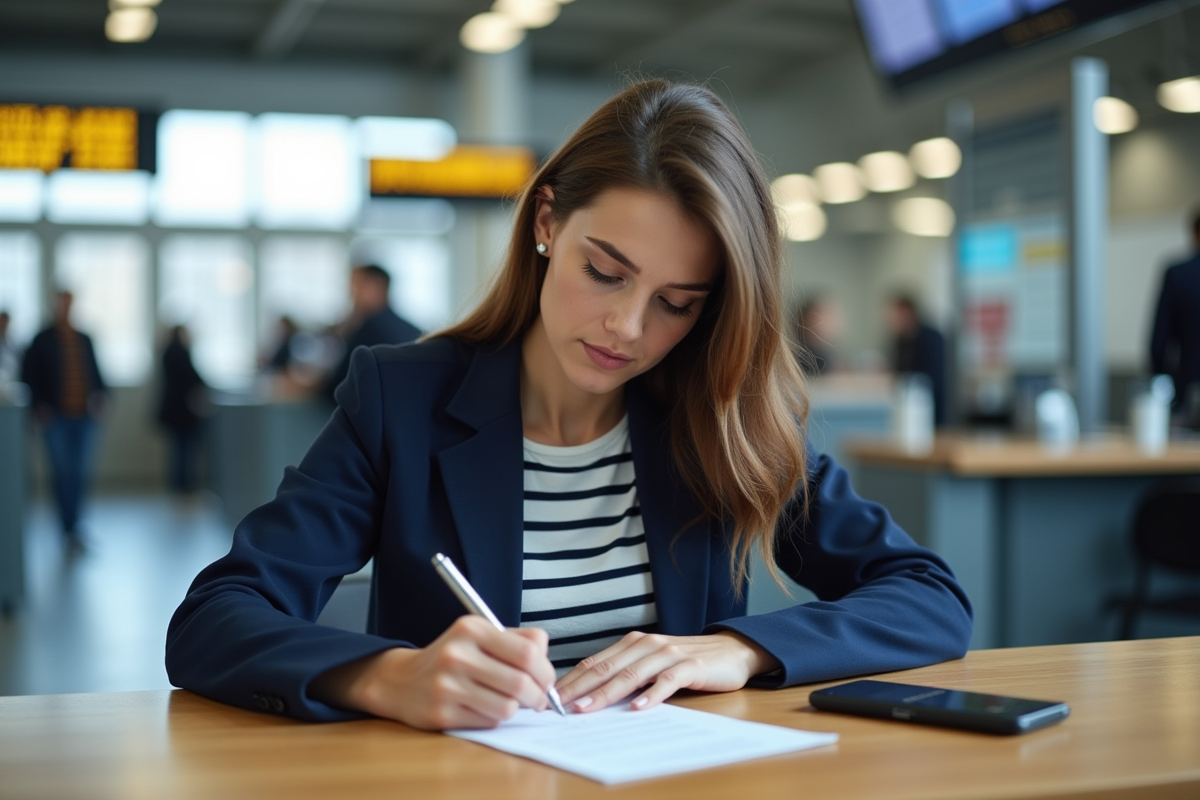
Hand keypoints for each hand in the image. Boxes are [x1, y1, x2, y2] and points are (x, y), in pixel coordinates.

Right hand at [308, 616, 556, 729]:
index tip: (547, 680)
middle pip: (521, 683)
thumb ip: (517, 640)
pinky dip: (494, 718)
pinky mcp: (442, 714)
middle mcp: (458, 654)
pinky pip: (488, 722)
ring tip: (508, 702)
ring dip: (515, 709)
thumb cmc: (453, 657)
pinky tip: (483, 708)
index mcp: (472, 629)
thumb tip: (547, 657)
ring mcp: (447, 685)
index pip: (527, 652)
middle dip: (538, 696)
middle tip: (538, 699)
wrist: (401, 681)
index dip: (545, 670)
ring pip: (507, 707)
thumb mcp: (480, 635)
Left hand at [554, 630, 779, 713]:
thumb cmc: (685, 661)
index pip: (594, 663)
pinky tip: (639, 708)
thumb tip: (588, 696)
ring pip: (631, 674)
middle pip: (606, 668)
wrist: (731, 650)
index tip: (549, 698)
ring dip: (607, 693)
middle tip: (558, 707)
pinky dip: (652, 694)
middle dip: (579, 688)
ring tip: (587, 709)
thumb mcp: (650, 663)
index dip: (570, 680)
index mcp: (632, 643)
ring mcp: (668, 654)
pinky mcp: (690, 667)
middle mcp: (646, 644)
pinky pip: (667, 681)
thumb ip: (625, 673)